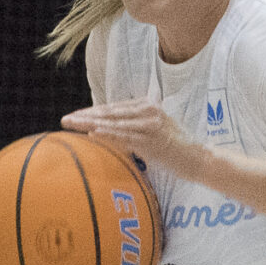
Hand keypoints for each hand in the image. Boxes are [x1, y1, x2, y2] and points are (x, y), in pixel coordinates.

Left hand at [63, 98, 200, 175]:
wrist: (199, 159)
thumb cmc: (176, 149)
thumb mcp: (154, 133)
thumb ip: (134, 129)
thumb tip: (109, 132)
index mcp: (147, 106)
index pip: (113, 108)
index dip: (92, 112)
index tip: (74, 116)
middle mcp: (148, 110)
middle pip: (110, 112)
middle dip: (85, 116)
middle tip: (65, 120)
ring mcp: (150, 124)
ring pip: (114, 122)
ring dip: (90, 124)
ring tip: (72, 125)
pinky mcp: (152, 140)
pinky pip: (125, 137)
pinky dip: (108, 135)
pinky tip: (93, 134)